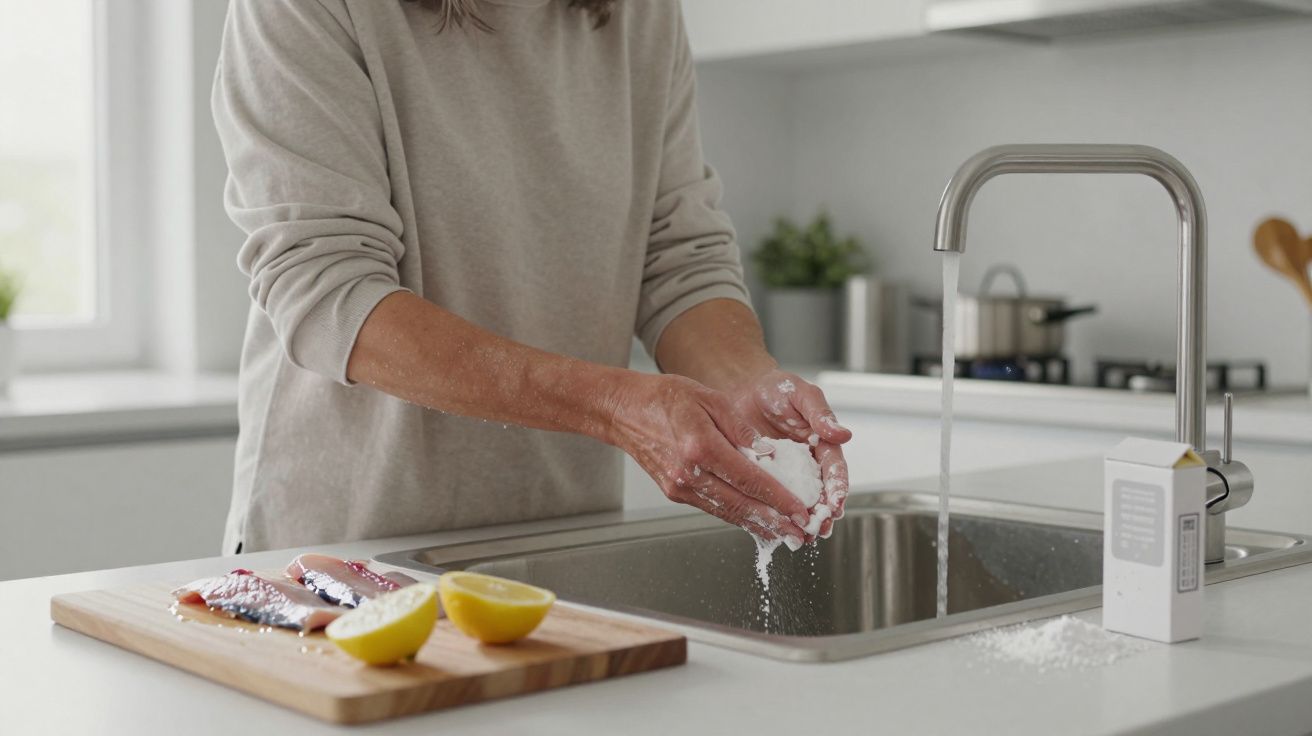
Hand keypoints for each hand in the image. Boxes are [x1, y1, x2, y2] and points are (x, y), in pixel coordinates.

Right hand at [603, 373, 810, 547]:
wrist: (625, 411)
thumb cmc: (665, 398)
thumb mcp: (710, 399)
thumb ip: (741, 428)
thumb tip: (767, 453)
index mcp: (701, 446)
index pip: (749, 479)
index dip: (778, 498)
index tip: (799, 509)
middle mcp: (689, 473)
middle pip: (740, 504)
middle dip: (774, 521)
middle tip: (799, 532)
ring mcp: (680, 487)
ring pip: (727, 512)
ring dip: (757, 525)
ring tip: (784, 533)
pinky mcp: (675, 492)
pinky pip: (713, 507)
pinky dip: (737, 516)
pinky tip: (755, 521)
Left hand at [728, 370, 851, 536]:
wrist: (742, 390)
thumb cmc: (776, 389)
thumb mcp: (801, 395)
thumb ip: (821, 414)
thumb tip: (843, 434)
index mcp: (823, 445)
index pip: (835, 470)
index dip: (837, 488)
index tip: (836, 503)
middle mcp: (808, 464)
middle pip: (820, 494)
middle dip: (822, 513)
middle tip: (820, 528)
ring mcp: (787, 474)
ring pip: (798, 502)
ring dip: (802, 520)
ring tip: (803, 535)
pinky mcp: (765, 479)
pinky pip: (772, 499)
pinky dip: (775, 514)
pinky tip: (775, 528)